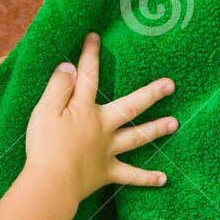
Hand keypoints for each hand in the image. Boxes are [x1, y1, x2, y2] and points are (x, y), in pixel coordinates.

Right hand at [24, 31, 176, 204]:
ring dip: (156, 129)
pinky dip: (147, 178)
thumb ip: (58, 87)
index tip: (95, 37)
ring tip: (175, 123)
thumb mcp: (45, 110)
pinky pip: (131, 176)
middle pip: (130, 107)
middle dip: (150, 94)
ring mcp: (107, 151)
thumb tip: (70, 67)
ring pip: (136, 138)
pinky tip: (163, 178)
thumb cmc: (45, 145)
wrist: (52, 182)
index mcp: (84, 109)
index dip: (90, 56)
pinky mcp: (106, 173)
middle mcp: (102, 128)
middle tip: (171, 85)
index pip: (88, 77)